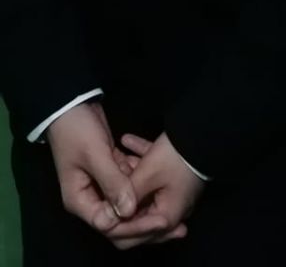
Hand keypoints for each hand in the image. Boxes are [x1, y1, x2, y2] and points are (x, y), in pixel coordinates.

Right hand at [46, 101, 164, 239]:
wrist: (70, 104)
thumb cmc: (77, 130)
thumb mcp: (95, 155)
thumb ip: (112, 183)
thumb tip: (129, 212)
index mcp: (79, 200)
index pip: (109, 225)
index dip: (134, 226)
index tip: (159, 221)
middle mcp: (89, 197)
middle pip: (118, 218)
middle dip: (142, 219)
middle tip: (170, 219)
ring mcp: (100, 184)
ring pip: (125, 201)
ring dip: (145, 201)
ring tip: (170, 202)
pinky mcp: (109, 170)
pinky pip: (127, 182)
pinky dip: (140, 180)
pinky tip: (159, 178)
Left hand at [99, 131, 204, 250]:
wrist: (202, 131)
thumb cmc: (174, 158)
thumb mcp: (146, 176)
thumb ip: (124, 196)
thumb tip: (108, 214)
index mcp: (165, 218)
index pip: (132, 235)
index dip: (112, 225)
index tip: (96, 211)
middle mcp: (171, 212)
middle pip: (136, 217)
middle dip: (119, 201)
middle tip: (102, 191)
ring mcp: (174, 194)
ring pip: (142, 192)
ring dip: (128, 178)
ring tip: (115, 161)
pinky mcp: (175, 177)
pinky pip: (153, 175)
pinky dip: (140, 162)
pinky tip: (127, 140)